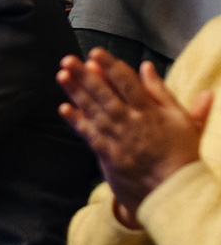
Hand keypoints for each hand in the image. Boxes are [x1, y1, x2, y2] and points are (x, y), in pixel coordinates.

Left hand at [57, 49, 212, 222]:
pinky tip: (63, 108)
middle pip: (105, 94)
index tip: (95, 52)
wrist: (175, 192)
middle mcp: (131, 122)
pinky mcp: (109, 154)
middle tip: (67, 59)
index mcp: (150, 112)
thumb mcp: (182, 120)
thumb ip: (163, 92)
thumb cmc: (181, 154)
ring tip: (61, 75)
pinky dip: (77, 121)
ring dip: (76, 92)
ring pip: (94, 110)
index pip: (127, 83)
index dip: (110, 66)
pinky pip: (90, 135)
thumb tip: (148, 66)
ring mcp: (118, 138)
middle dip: (85, 75)